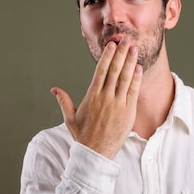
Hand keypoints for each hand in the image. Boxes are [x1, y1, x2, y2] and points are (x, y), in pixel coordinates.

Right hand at [51, 37, 142, 159]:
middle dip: (121, 53)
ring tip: (134, 49)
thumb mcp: (70, 118)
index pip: (101, 71)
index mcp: (91, 96)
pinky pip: (133, 91)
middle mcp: (105, 98)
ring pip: (125, 78)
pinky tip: (139, 68)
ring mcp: (117, 104)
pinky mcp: (128, 112)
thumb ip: (63, 101)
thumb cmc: (83, 136)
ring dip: (131, 62)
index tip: (111, 45)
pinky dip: (136, 78)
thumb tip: (54, 90)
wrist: (95, 153)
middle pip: (114, 70)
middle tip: (126, 40)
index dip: (107, 56)